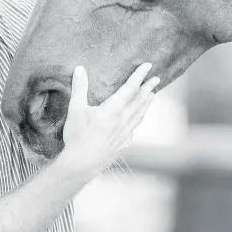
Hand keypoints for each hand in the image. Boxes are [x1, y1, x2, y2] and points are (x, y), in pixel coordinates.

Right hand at [58, 63, 159, 180]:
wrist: (82, 164)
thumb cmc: (78, 136)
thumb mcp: (75, 110)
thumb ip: (79, 88)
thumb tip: (79, 68)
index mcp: (113, 109)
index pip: (130, 88)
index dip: (139, 76)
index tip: (148, 66)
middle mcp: (123, 120)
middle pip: (140, 100)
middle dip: (148, 88)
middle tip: (157, 79)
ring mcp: (125, 133)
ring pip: (140, 114)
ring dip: (147, 103)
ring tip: (153, 96)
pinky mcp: (124, 143)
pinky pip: (135, 127)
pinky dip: (139, 118)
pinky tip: (138, 118)